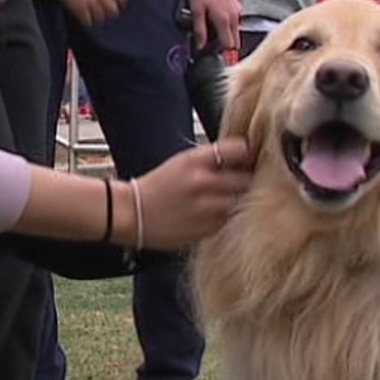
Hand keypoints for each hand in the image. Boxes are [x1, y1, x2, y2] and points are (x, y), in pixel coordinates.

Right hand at [58, 0, 125, 24]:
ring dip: (101, 17)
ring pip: (100, 16)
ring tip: (100, 18)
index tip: (120, 3)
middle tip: (112, 12)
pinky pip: (86, 19)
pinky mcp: (77, 7)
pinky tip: (88, 21)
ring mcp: (89, 1)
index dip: (121, 1)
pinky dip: (88, 21)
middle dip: (113, 11)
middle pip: (112, 9)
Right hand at [132, 138, 252, 248]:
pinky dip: (227, 217)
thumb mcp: (184, 161)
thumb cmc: (160, 185)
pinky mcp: (206, 229)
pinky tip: (214, 214)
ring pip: (241, 202)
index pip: (240, 149)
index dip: (247, 154)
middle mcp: (202, 182)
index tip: (248, 159)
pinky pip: (229, 220)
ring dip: (239, 201)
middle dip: (247, 180)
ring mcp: (206, 208)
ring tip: (227, 199)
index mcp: (196, 160)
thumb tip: (247, 156)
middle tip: (242, 182)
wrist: (132, 213)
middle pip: (246, 179)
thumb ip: (214, 158)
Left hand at [187, 0, 240, 52]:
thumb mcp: (196, 11)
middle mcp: (234, 18)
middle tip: (213, 43)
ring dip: (227, 35)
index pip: (229, 46)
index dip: (222, 52)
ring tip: (213, 30)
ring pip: (236, 32)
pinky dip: (229, 25)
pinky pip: (236, 22)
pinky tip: (218, 20)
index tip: (214, 52)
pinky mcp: (238, 7)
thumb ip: (200, 30)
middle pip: (235, 41)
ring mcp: (238, 12)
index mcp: (224, 21)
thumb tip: (200, 46)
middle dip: (225, 45)